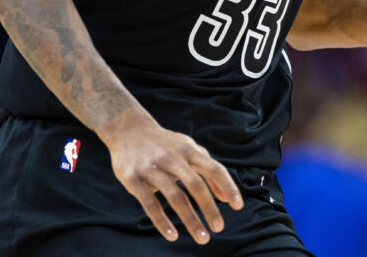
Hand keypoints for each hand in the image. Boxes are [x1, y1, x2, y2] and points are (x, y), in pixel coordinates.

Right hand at [100, 108, 243, 243]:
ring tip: (202, 237)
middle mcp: (173, 158)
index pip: (214, 168)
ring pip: (175, 196)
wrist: (128, 129)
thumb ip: (208, 170)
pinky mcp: (133, 178)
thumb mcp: (189, 150)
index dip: (228, 186)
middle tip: (219, 228)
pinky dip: (162, 221)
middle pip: (196, 185)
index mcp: (189, 150)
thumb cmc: (165, 144)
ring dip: (190, 219)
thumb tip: (226, 198)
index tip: (238, 206)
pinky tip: (173, 235)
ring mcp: (152, 168)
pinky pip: (150, 203)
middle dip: (210, 208)